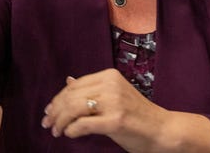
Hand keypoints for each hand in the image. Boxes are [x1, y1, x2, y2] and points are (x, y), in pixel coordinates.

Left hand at [41, 69, 209, 151]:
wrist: (163, 129)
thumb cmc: (137, 115)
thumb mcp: (114, 95)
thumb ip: (92, 88)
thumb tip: (68, 80)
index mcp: (109, 75)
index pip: (74, 85)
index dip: (58, 99)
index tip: (49, 111)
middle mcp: (111, 84)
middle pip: (71, 96)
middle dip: (55, 111)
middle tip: (47, 123)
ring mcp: (114, 102)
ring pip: (74, 109)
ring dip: (60, 121)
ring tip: (56, 131)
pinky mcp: (116, 121)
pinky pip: (83, 124)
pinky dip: (72, 130)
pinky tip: (70, 134)